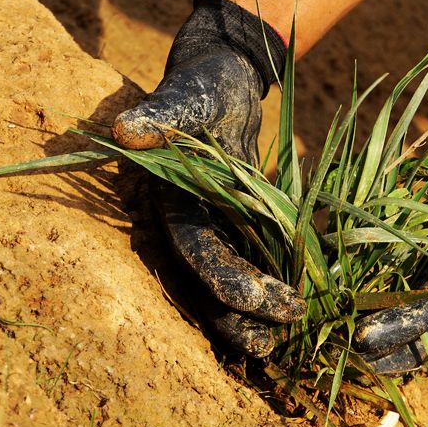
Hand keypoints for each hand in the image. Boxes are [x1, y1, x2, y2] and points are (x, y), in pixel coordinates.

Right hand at [113, 0, 304, 356]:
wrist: (219, 78)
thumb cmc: (202, 85)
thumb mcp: (187, 96)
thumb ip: (162, 115)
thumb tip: (125, 131)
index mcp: (170, 203)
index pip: (200, 257)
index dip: (236, 285)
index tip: (281, 304)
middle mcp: (188, 225)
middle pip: (209, 288)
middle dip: (241, 320)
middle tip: (278, 347)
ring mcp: (213, 229)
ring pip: (228, 287)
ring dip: (254, 317)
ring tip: (289, 343)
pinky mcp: (238, 225)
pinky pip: (252, 266)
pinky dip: (271, 289)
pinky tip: (302, 307)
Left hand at [354, 119, 427, 373]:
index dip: (396, 332)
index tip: (360, 340)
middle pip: (418, 329)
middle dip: (382, 341)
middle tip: (340, 347)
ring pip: (412, 308)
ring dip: (379, 321)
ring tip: (338, 331)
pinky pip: (412, 275)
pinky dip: (384, 288)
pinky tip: (355, 290)